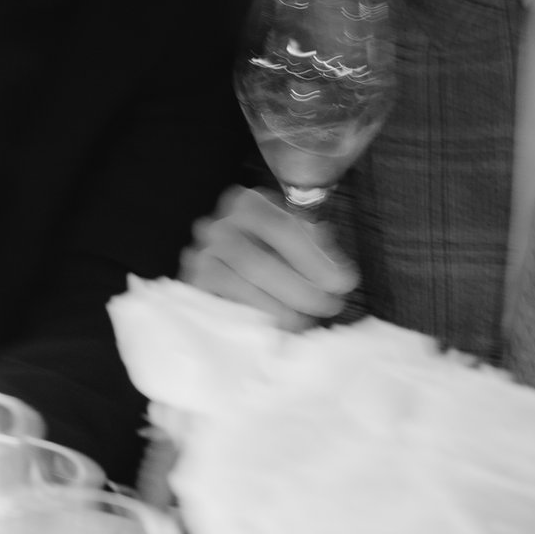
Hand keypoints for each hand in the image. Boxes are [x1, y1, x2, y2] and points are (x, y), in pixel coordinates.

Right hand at [181, 183, 354, 327]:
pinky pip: (220, 306)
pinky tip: (274, 329)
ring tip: (304, 321)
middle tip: (327, 307)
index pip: (281, 226)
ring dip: (276, 309)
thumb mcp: (298, 243)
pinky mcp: (192, 288)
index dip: (314, 258)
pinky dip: (251, 318)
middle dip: (298, 289)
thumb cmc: (275, 255)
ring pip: (236, 285)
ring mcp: (199, 257)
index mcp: (247, 204)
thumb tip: (338, 273)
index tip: (342, 283)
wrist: (234, 272)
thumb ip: (317, 250)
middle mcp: (218, 225)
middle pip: (257, 260)